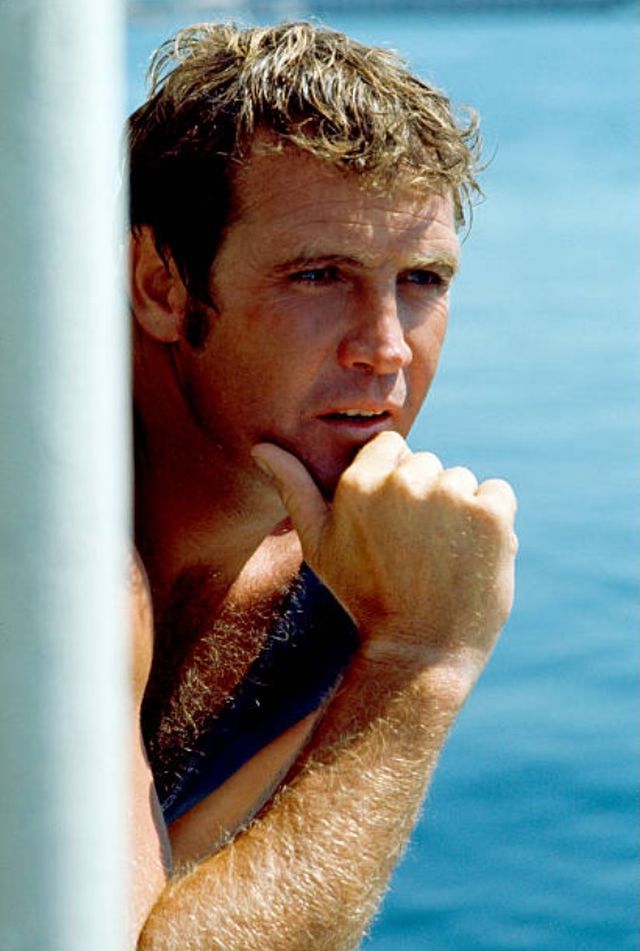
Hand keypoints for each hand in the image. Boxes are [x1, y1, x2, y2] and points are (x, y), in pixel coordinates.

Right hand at [252, 432, 516, 677]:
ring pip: (461, 481)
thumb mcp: (318, 543)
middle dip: (425, 499)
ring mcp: (452, 495)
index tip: (392, 528)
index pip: (392, 448)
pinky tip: (469, 556)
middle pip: (428, 465)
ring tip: (441, 558)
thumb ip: (293, 487)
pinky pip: (497, 493)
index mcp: (361, 480)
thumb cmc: (362, 596)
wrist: (418, 650)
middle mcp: (406, 481)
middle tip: (414, 550)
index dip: (394, 487)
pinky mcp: (490, 514)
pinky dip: (491, 520)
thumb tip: (261, 447)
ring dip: (458, 512)